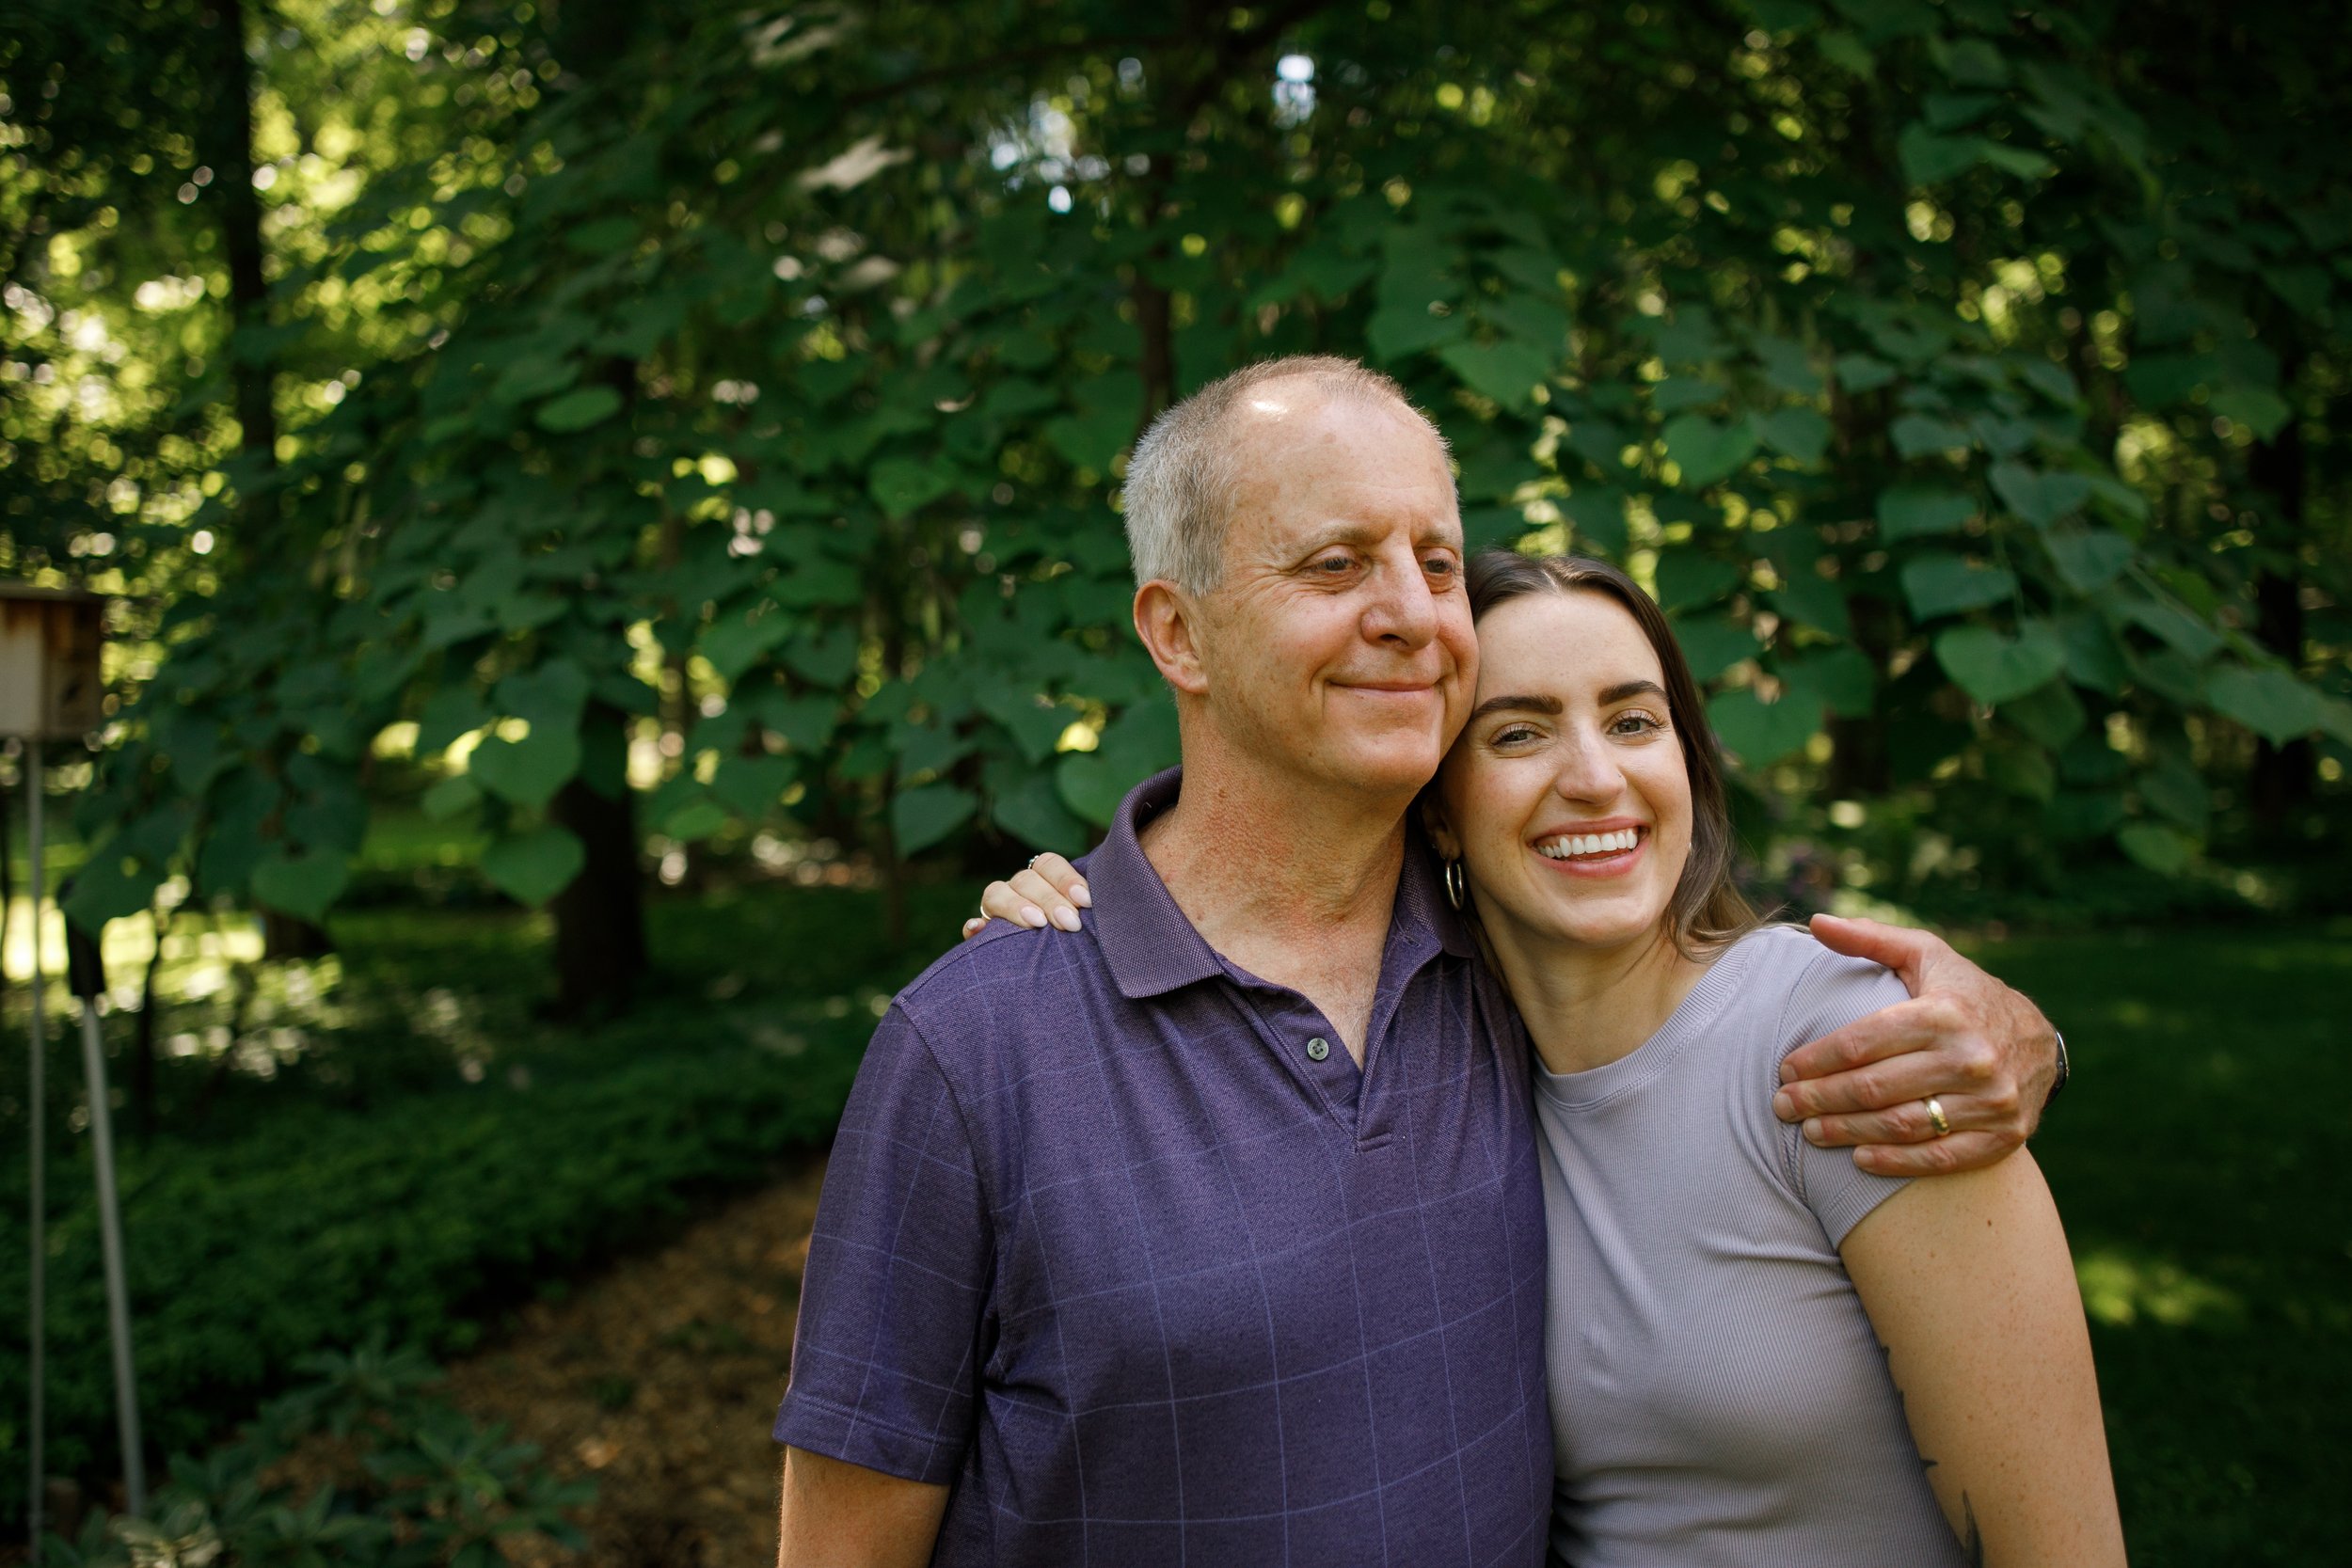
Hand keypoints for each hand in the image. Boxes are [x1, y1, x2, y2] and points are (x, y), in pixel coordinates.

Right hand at [959, 852, 1091, 939]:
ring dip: (1015, 906)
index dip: (1066, 878)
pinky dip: (973, 926)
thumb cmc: (1075, 939)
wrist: (1050, 976)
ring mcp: (996, 909)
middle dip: (1050, 900)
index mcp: (1044, 880)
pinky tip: (977, 930)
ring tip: (1036, 923)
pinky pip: (972, 926)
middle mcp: (1018, 889)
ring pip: (997, 893)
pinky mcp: (980, 933)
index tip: (1085, 901)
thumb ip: (1085, 908)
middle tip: (1069, 923)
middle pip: (1027, 880)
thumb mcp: (1081, 919)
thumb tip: (1093, 902)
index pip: (1049, 864)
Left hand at [1773, 913, 2059, 1176]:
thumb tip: (1817, 922)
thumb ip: (1870, 938)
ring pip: (1902, 1124)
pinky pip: (1941, 1157)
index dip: (1816, 1059)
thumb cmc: (1962, 992)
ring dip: (1848, 1132)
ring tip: (1810, 1131)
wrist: (2038, 1040)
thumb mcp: (1924, 955)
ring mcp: (1991, 1101)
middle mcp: (1971, 1058)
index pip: (1863, 1042)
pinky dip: (1897, 1162)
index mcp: (1945, 1013)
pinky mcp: (2003, 1136)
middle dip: (1820, 1098)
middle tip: (1782, 1105)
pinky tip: (1859, 1159)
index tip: (1784, 1070)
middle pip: (1875, 1087)